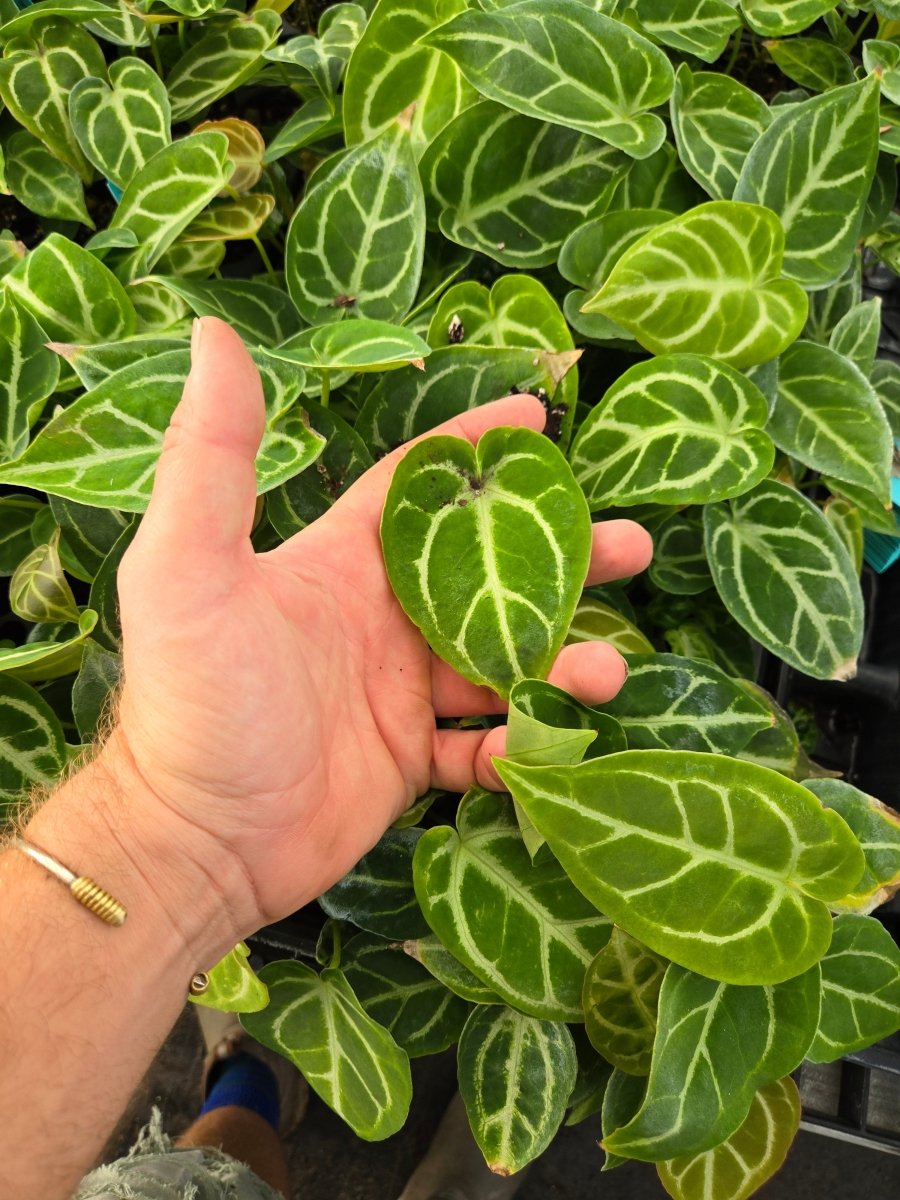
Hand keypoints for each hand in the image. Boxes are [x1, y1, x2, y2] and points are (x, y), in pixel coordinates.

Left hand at [111, 318, 651, 945]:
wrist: (194, 839)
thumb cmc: (192, 698)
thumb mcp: (192, 567)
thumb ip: (215, 457)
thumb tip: (212, 336)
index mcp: (338, 562)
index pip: (417, 485)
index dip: (475, 447)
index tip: (540, 418)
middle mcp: (375, 618)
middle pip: (484, 570)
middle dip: (557, 557)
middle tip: (630, 549)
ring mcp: (395, 691)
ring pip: (499, 660)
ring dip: (558, 656)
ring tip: (607, 667)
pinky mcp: (408, 758)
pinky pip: (482, 743)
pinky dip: (519, 742)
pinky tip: (544, 741)